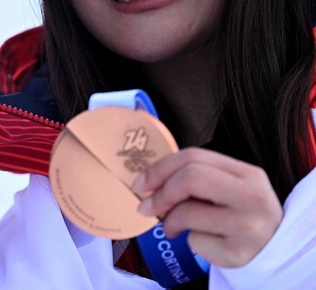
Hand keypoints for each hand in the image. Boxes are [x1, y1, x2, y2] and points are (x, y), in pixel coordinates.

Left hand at [132, 147, 282, 267]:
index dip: (160, 167)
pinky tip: (204, 241)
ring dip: (169, 221)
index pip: (194, 156)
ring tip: (173, 227)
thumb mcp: (226, 189)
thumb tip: (148, 180)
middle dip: (160, 192)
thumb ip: (195, 177)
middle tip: (146, 206)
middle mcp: (253, 197)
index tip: (141, 182)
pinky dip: (190, 241)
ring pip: (187, 212)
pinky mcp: (237, 252)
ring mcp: (248, 226)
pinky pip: (195, 240)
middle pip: (191, 178)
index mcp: (248, 174)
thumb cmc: (237, 214)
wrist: (270, 253)